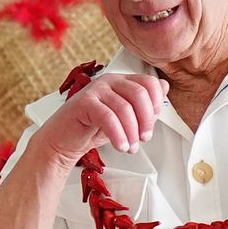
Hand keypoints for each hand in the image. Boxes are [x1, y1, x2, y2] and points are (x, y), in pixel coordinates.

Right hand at [36, 72, 167, 164]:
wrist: (62, 142)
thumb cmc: (91, 129)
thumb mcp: (124, 119)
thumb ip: (142, 105)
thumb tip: (164, 87)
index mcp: (121, 82)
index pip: (149, 83)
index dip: (156, 104)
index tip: (152, 123)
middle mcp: (109, 81)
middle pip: (139, 94)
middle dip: (146, 120)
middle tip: (143, 138)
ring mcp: (95, 90)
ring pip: (124, 108)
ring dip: (131, 132)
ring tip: (130, 147)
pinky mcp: (83, 102)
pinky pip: (108, 117)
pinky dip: (118, 135)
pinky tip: (120, 146)